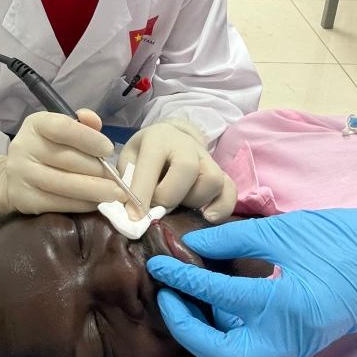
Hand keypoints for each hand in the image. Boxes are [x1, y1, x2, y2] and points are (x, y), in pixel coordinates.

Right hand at [0, 109, 124, 217]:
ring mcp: (21, 174)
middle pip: (68, 159)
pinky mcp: (25, 199)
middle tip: (118, 179)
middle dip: (98, 170)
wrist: (15, 177)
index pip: (63, 128)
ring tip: (115, 194)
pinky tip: (96, 202)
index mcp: (36, 124)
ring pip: (65, 184)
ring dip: (95, 190)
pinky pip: (59, 203)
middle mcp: (24, 147)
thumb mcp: (62, 130)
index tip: (109, 150)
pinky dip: (82, 204)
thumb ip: (82, 125)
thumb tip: (94, 121)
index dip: (89, 139)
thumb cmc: (48, 149)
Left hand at [119, 118, 235, 220]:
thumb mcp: (129, 159)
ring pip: (212, 180)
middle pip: (187, 168)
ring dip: (194, 201)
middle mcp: (186, 145)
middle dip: (170, 196)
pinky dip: (222, 207)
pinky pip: (230, 191)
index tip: (134, 217)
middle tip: (158, 209)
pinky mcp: (222, 173)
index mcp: (158, 139)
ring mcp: (207, 159)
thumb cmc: (145, 153)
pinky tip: (207, 217)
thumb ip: (127, 181)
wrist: (171, 138)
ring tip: (180, 207)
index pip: (151, 166)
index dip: (141, 194)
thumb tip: (127, 212)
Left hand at [147, 203, 356, 356]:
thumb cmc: (337, 237)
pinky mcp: (299, 347)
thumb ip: (232, 240)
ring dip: (205, 337)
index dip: (182, 278)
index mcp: (287, 303)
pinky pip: (254, 353)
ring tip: (184, 298)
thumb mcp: (280, 231)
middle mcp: (291, 337)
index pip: (219, 295)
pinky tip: (213, 306)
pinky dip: (229, 336)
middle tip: (168, 296)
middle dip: (188, 329)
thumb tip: (192, 243)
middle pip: (223, 355)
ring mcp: (297, 348)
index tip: (158, 263)